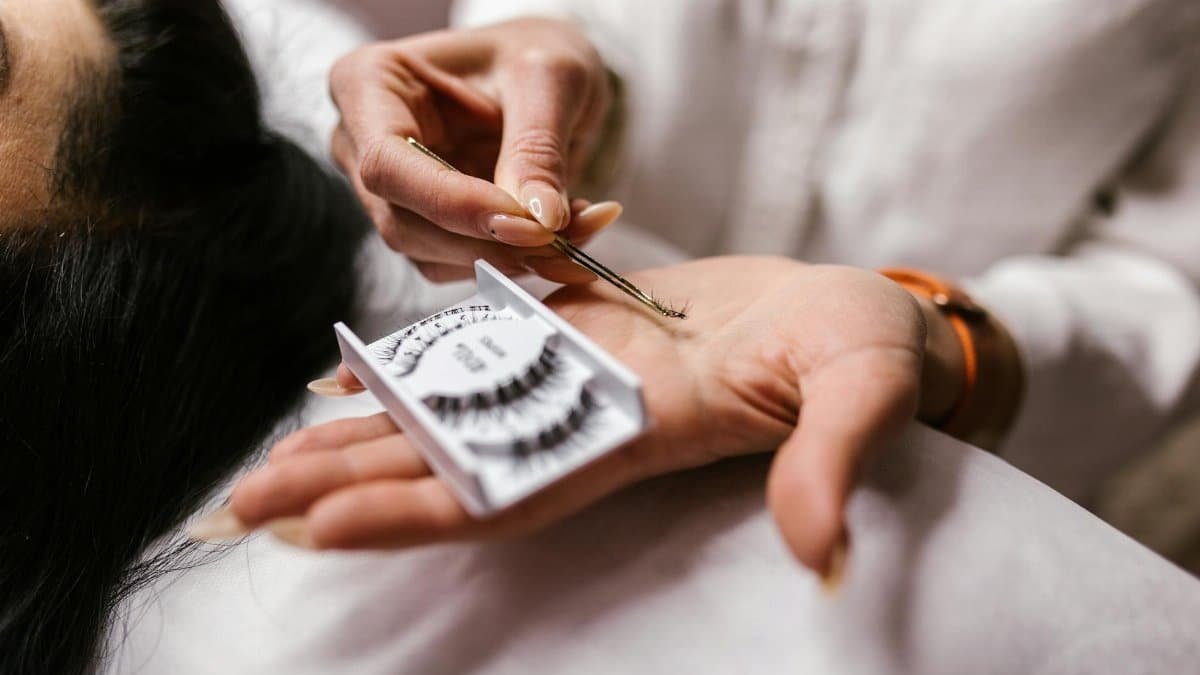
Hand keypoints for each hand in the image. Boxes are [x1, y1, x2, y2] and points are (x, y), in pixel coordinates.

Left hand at [223, 257, 956, 574]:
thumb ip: (830, 463)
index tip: (319, 529)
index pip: (510, 488)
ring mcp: (579, 372)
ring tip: (272, 454)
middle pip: (452, 462)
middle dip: (349, 486)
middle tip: (242, 503)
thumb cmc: (867, 353)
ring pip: (453, 408)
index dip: (416, 511)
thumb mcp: (860, 395)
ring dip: (362, 432)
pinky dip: (415, 365)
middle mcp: (589, 415)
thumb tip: (819, 553)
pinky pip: (480, 350)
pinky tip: (351, 377)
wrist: (856, 317)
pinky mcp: (582, 327)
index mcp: (637, 433)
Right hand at [329, 18, 613, 281]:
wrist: (540, 73)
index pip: (388, 164)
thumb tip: (540, 219)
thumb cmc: (531, 54)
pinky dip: (514, 260)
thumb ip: (538, 146)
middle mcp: (363, 144)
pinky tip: (559, 233)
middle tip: (564, 237)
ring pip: (430, 255)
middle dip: (489, 241)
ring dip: (508, 257)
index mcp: (369, 84)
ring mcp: (390, 191)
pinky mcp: (423, 226)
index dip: (453, 203)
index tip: (525, 222)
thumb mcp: (548, 76)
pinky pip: (460, 263)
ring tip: (577, 227)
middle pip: (404, 222)